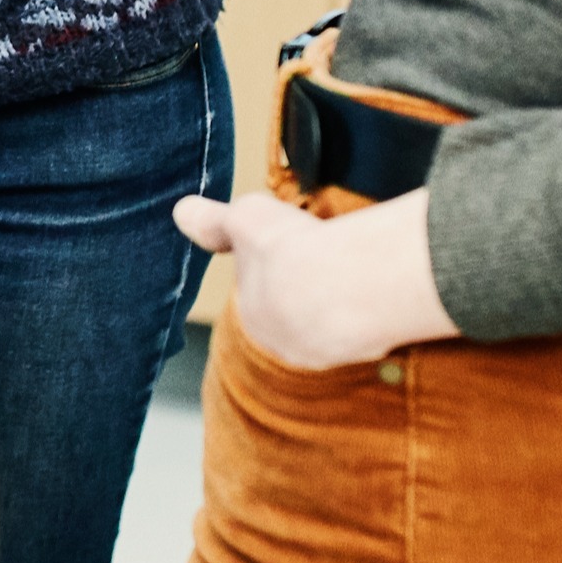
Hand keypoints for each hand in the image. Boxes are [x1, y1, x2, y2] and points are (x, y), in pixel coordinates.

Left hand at [175, 185, 459, 372]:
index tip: (297, 248)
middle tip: (331, 257)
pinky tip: (380, 289)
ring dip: (347, 299)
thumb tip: (181, 212)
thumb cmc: (288, 249)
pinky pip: (369, 326)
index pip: (266, 292)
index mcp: (256, 316)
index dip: (281, 265)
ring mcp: (329, 350)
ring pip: (337, 321)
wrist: (339, 281)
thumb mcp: (244, 219)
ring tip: (358, 270)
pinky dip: (374, 308)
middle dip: (314, 288)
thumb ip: (212, 222)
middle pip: (301, 311)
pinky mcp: (364, 349)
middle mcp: (288, 344)